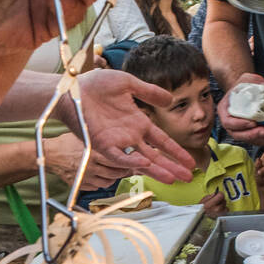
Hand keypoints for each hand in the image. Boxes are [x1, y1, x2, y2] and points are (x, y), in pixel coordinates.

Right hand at [44, 133, 127, 189]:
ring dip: (114, 177)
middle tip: (129, 167)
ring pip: (109, 182)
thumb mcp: (87, 138)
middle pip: (116, 173)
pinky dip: (102, 182)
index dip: (131, 163)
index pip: (119, 161)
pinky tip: (100, 174)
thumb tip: (124, 149)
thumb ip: (104, 144)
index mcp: (94, 153)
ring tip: (113, 170)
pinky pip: (98, 187)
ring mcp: (86, 178)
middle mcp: (91, 167)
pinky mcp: (82, 186)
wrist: (51, 155)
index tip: (139, 163)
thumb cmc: (68, 144)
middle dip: (125, 171)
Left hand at [61, 68, 195, 183]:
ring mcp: (117, 141)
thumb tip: (170, 99)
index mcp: (138, 123)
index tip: (190, 161)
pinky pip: (119, 156)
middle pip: (155, 155)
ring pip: (141, 160)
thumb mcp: (128, 84)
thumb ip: (149, 92)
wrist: (73, 88)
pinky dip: (131, 161)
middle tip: (188, 178)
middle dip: (172, 166)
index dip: (176, 151)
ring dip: (156, 169)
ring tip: (172, 179)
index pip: (162, 141)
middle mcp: (130, 136)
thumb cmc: (96, 85)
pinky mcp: (102, 143)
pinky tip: (145, 164)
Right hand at [200, 191, 227, 217]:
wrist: (202, 218)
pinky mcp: (222, 215)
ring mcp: (220, 213)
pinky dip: (224, 208)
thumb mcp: (203, 201)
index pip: (221, 195)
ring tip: (217, 206)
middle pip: (223, 200)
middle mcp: (216, 209)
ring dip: (222, 204)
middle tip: (216, 201)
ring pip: (225, 204)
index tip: (217, 195)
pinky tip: (219, 209)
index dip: (219, 194)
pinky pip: (226, 209)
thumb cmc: (202, 209)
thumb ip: (209, 196)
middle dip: (220, 199)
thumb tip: (216, 193)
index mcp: (210, 204)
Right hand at [219, 73, 263, 145]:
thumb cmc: (242, 87)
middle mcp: (230, 123)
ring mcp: (240, 130)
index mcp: (225, 111)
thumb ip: (254, 80)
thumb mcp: (246, 79)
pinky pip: (256, 140)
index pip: (229, 122)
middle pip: (238, 135)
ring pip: (249, 140)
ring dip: (263, 139)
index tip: (253, 123)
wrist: (244, 92)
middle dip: (253, 135)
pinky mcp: (249, 133)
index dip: (240, 125)